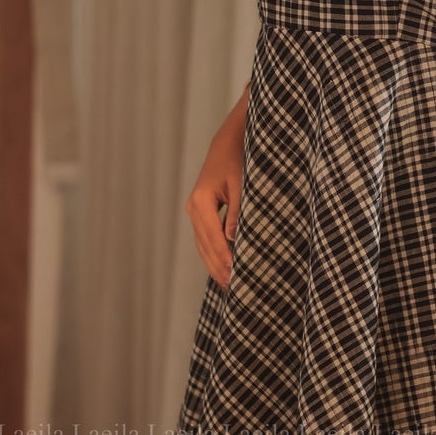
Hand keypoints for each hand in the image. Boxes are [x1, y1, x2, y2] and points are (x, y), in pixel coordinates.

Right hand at [186, 106, 245, 290]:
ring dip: (214, 266)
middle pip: (205, 246)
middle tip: (233, 289)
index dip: (224, 258)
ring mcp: (194, 212)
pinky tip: (222, 269)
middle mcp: (193, 209)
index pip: (213, 237)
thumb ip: (238, 213)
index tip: (236, 275)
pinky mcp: (199, 214)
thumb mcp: (242, 185)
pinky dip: (212, 255)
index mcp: (201, 201)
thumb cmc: (237, 162)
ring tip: (227, 286)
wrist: (226, 145)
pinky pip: (204, 240)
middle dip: (219, 268)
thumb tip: (234, 239)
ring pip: (202, 246)